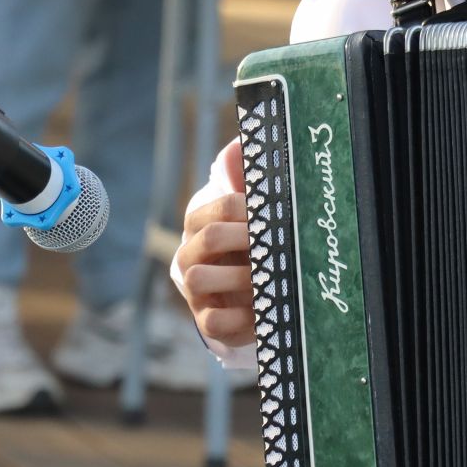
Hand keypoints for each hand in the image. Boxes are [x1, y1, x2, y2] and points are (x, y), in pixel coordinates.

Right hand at [177, 140, 255, 344]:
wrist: (243, 292)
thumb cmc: (249, 245)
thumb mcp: (250, 214)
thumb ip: (245, 180)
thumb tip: (239, 145)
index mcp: (201, 221)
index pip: (221, 205)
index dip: (250, 208)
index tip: (274, 215)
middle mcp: (190, 253)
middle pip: (210, 236)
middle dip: (246, 239)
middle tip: (275, 245)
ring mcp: (194, 289)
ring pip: (199, 278)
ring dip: (239, 277)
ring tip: (269, 278)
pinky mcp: (205, 319)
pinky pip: (213, 322)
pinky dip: (239, 318)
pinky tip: (262, 310)